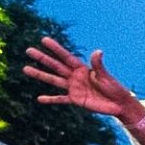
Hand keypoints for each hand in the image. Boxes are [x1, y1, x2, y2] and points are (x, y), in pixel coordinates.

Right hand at [25, 38, 141, 121]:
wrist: (119, 104)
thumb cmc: (115, 87)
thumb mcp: (106, 76)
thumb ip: (98, 65)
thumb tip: (98, 51)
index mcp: (82, 68)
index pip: (66, 57)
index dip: (55, 49)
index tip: (44, 39)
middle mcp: (75, 77)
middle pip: (56, 66)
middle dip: (42, 58)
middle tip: (28, 50)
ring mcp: (73, 88)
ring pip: (53, 80)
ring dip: (40, 75)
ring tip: (25, 69)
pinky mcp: (75, 100)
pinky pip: (60, 99)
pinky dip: (51, 99)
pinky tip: (39, 99)